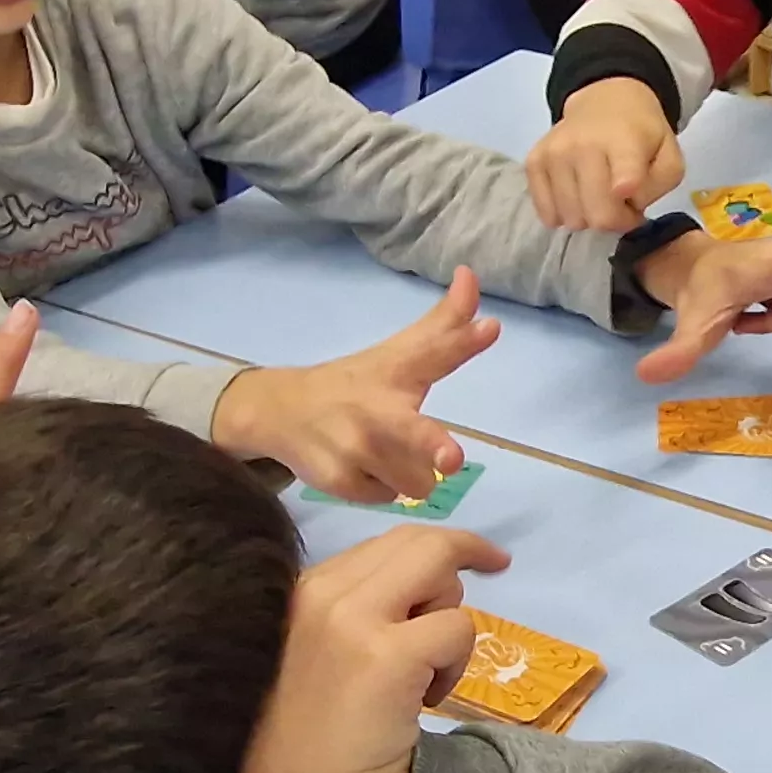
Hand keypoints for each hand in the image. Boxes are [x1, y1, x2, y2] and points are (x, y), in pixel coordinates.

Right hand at [214, 269, 496, 499]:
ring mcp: (355, 449)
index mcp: (397, 371)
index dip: (462, 340)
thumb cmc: (356, 383)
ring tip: (382, 451)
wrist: (282, 412)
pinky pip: (389, 498)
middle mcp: (375, 409)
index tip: (489, 327)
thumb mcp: (400, 354)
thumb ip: (445, 325)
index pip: (435, 351)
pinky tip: (359, 467)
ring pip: (417, 483)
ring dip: (410, 473)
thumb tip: (472, 274)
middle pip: (415, 436)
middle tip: (451, 458)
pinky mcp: (339, 483)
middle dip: (434, 447)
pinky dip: (380, 488)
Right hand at [230, 525, 513, 772]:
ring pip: (439, 571)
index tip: (468, 557)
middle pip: (415, 539)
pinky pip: (457, 628)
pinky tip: (425, 704)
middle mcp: (315, 594)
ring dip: (450, 624)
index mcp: (294, 593)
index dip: (429, 551)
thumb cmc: (301, 752)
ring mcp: (347, 622)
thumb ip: (353, 614)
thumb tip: (426, 582)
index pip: (377, 544)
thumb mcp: (315, 659)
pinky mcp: (382, 657)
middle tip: (493, 577)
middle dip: (458, 560)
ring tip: (420, 684)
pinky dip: (456, 665)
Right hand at [527, 77, 684, 231]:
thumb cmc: (642, 135)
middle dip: (615, 220)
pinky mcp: (534, 162)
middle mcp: (583, 146)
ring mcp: (554, 154)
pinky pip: (546, 212)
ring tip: (600, 196)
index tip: (634, 208)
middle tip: (621, 205)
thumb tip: (626, 203)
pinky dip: (564, 213)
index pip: (624, 182)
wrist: (605, 100)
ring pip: (571, 218)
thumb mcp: (670, 157)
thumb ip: (659, 186)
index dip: (628, 211)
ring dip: (589, 216)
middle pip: (597, 216)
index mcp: (624, 142)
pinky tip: (576, 196)